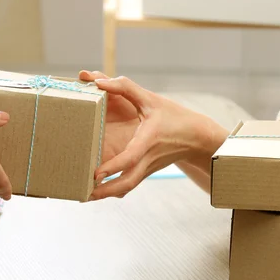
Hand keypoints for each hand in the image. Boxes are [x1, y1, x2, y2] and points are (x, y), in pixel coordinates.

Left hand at [79, 71, 227, 199]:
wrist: (196, 137)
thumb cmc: (173, 116)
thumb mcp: (150, 98)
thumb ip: (125, 87)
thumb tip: (99, 82)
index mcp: (148, 140)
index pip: (130, 158)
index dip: (113, 167)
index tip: (96, 174)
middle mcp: (147, 159)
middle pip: (126, 183)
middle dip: (105, 192)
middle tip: (83, 195)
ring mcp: (147, 168)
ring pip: (126, 188)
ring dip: (105, 195)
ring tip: (84, 197)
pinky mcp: (146, 172)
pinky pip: (128, 186)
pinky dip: (113, 191)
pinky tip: (97, 192)